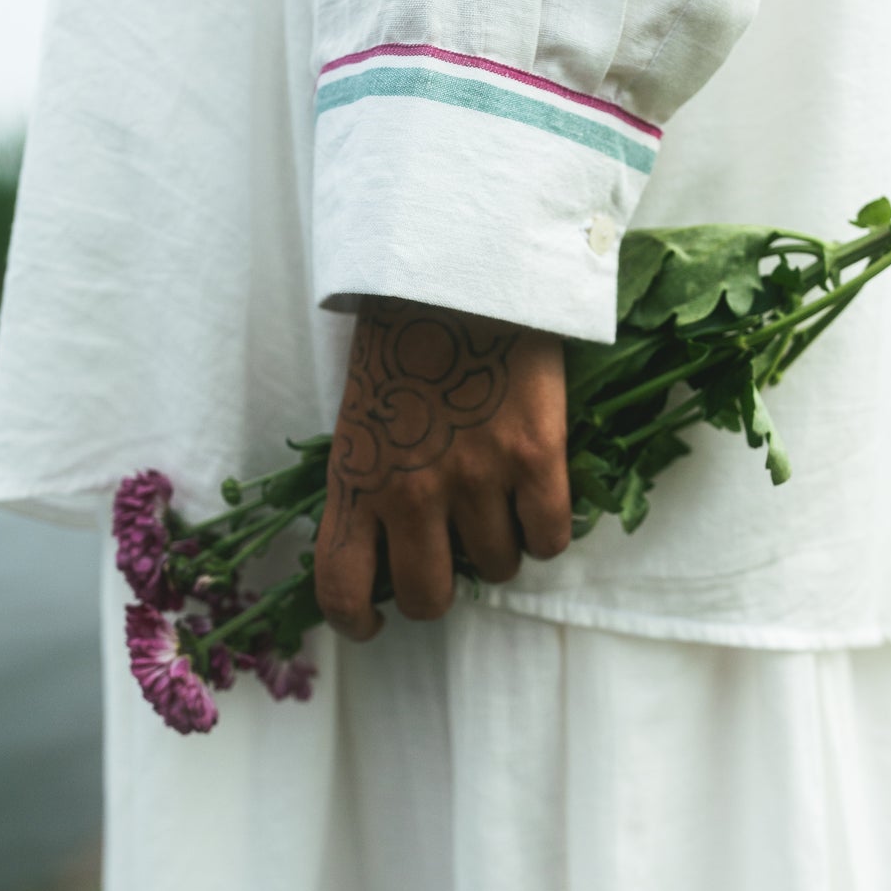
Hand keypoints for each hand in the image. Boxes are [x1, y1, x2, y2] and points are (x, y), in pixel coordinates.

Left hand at [315, 298, 572, 639]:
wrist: (459, 267)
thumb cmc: (404, 334)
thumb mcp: (361, 415)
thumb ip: (372, 478)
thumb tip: (391, 541)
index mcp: (355, 478)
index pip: (340, 585)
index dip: (356, 621)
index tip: (372, 624)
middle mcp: (410, 492)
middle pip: (428, 597)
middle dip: (440, 592)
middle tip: (451, 561)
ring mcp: (474, 478)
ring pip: (498, 567)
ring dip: (501, 548)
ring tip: (500, 505)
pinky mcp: (534, 458)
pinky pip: (550, 537)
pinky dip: (548, 530)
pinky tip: (539, 500)